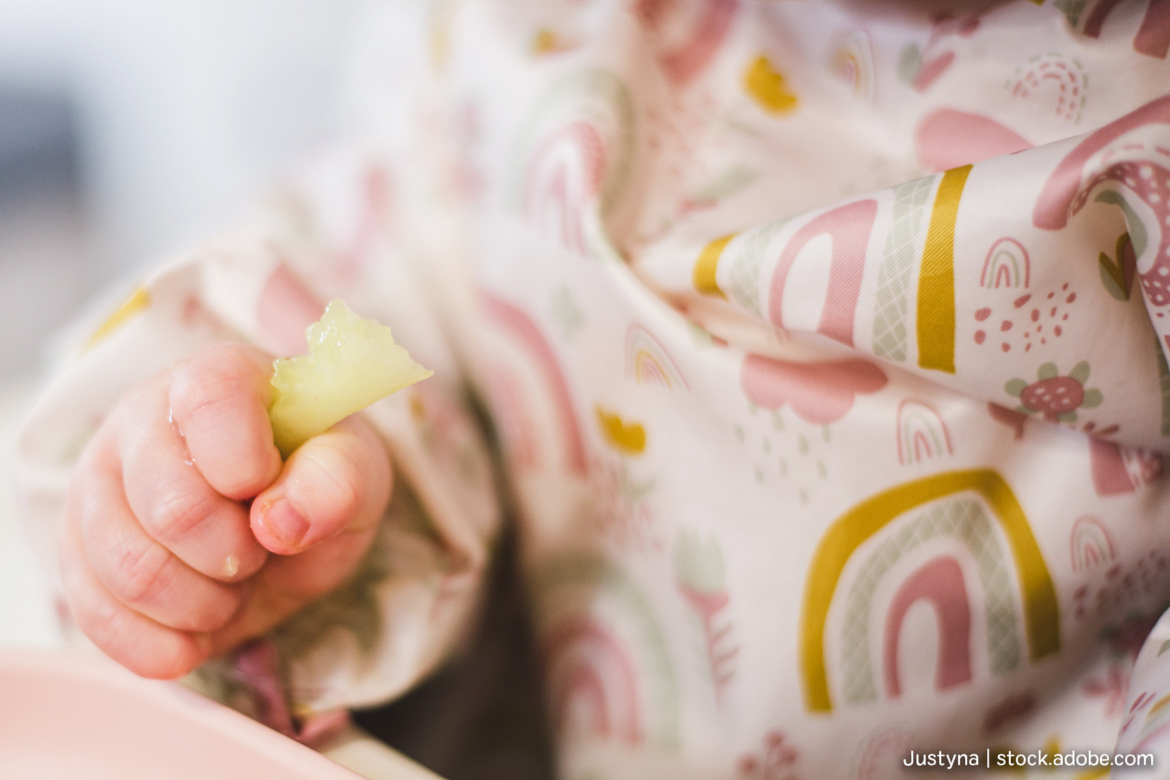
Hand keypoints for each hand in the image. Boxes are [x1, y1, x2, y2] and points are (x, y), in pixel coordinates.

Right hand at [60, 344, 391, 677]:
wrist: (282, 526)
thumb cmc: (316, 480)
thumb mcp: (355, 471)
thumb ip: (338, 479)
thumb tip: (281, 520)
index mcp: (216, 377)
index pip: (211, 402)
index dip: (246, 464)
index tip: (270, 488)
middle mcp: (140, 420)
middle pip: (172, 508)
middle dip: (237, 555)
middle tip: (263, 549)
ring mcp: (97, 485)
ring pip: (131, 571)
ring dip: (204, 604)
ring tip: (233, 581)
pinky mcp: (75, 551)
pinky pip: (98, 618)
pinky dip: (164, 644)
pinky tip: (198, 630)